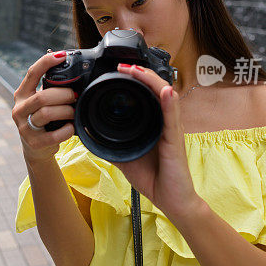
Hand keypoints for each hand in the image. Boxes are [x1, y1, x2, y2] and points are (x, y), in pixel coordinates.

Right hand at [12, 51, 76, 164]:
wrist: (36, 148)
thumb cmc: (43, 120)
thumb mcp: (41, 102)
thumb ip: (50, 88)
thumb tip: (72, 70)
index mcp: (22, 94)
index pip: (32, 73)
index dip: (46, 62)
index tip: (62, 56)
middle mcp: (19, 109)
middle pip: (42, 96)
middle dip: (64, 95)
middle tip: (74, 96)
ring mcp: (24, 127)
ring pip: (47, 113)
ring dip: (66, 111)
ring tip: (73, 112)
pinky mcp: (34, 142)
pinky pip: (54, 135)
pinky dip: (67, 130)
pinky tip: (70, 127)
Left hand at [113, 64, 202, 221]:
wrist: (171, 200)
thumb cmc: (153, 177)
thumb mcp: (125, 156)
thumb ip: (111, 143)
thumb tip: (90, 135)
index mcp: (154, 122)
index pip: (147, 93)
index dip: (135, 79)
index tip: (118, 70)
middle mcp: (165, 121)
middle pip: (156, 88)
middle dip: (140, 73)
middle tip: (122, 65)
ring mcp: (172, 128)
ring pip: (165, 96)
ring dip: (151, 80)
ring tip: (137, 70)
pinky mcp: (176, 140)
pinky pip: (173, 118)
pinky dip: (169, 103)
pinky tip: (166, 92)